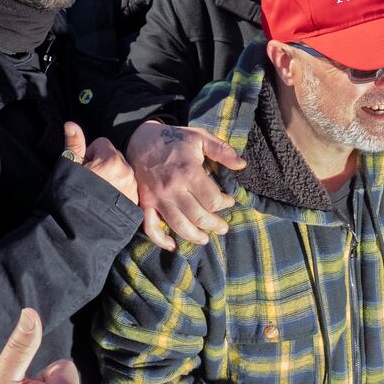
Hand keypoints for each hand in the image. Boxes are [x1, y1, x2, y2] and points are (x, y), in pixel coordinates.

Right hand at [62, 121, 138, 204]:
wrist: (76, 231)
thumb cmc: (69, 197)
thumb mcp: (68, 168)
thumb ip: (73, 144)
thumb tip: (71, 123)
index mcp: (111, 160)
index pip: (102, 144)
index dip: (89, 154)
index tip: (82, 169)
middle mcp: (127, 172)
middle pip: (114, 157)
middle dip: (102, 165)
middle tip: (89, 182)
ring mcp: (132, 189)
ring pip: (122, 173)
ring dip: (112, 179)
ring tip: (97, 194)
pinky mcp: (134, 205)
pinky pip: (128, 189)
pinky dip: (118, 193)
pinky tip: (105, 203)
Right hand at [125, 121, 244, 250]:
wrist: (141, 140)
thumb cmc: (174, 139)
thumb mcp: (200, 138)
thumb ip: (222, 150)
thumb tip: (242, 165)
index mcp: (189, 172)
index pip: (213, 200)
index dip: (225, 204)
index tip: (229, 201)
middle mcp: (173, 188)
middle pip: (198, 217)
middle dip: (215, 224)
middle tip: (223, 227)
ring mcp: (157, 198)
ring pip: (179, 226)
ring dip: (195, 236)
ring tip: (205, 238)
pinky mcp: (145, 203)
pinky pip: (151, 227)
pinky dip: (161, 240)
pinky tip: (172, 245)